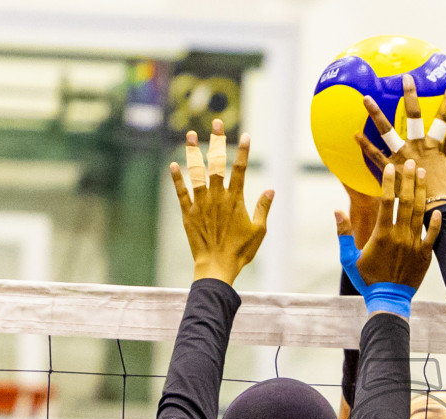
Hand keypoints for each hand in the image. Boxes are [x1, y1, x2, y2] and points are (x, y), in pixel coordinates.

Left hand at [169, 119, 273, 285]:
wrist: (216, 267)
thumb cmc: (240, 251)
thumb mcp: (259, 231)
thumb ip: (263, 208)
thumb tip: (272, 190)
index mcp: (235, 199)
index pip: (240, 169)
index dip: (243, 151)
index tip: (245, 136)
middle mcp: (217, 197)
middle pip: (217, 163)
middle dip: (218, 141)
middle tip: (217, 123)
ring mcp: (201, 203)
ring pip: (196, 172)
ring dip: (193, 152)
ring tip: (190, 135)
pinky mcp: (188, 213)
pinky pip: (181, 192)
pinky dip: (177, 178)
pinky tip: (173, 164)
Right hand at [335, 160, 441, 290]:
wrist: (387, 301)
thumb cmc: (366, 279)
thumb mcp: (348, 258)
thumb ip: (343, 234)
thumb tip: (336, 211)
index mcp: (381, 234)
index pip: (386, 201)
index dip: (388, 183)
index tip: (390, 168)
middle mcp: (399, 236)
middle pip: (406, 201)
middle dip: (408, 180)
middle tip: (411, 163)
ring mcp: (414, 245)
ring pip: (420, 213)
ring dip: (421, 192)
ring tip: (422, 175)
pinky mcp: (425, 255)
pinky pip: (432, 235)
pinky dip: (435, 222)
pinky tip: (437, 209)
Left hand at [355, 74, 445, 206]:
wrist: (437, 209)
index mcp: (434, 146)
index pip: (442, 120)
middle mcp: (417, 147)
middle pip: (413, 117)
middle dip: (410, 96)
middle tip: (405, 78)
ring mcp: (402, 157)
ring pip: (388, 131)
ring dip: (376, 114)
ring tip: (367, 98)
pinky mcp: (391, 170)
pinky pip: (375, 156)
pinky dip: (365, 145)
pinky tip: (355, 134)